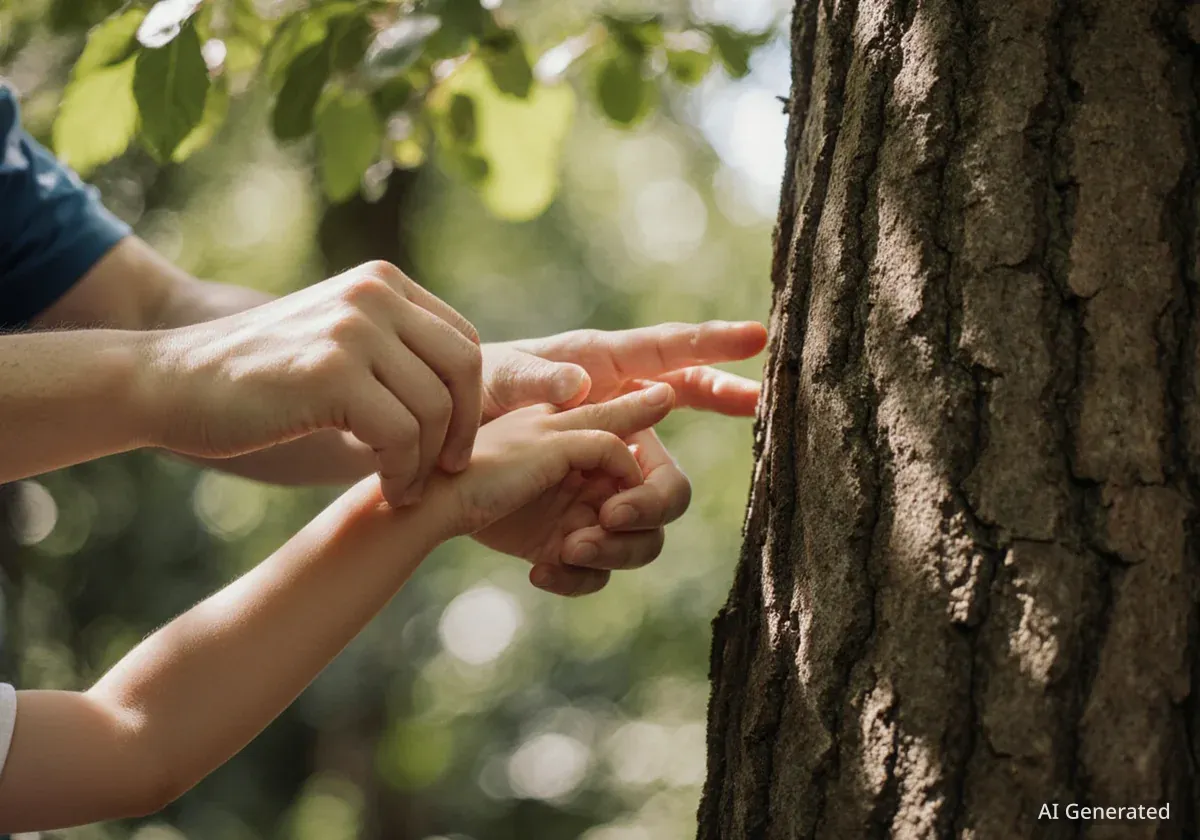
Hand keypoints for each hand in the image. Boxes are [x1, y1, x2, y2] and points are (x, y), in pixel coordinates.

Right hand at [142, 261, 481, 506]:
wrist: (168, 383)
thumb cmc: (253, 381)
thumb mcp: (333, 344)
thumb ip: (391, 353)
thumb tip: (463, 398)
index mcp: (381, 283)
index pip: (461, 340)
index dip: (472, 399)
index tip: (452, 445)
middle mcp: (373, 294)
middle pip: (463, 367)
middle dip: (465, 429)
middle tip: (447, 471)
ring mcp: (353, 328)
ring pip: (435, 408)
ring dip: (427, 462)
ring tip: (404, 489)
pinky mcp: (332, 372)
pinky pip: (402, 435)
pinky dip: (403, 473)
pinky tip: (388, 490)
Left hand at [430, 384, 676, 571]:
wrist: (435, 498)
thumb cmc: (488, 453)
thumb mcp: (551, 433)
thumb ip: (611, 422)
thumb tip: (664, 394)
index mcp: (614, 444)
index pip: (666, 478)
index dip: (652, 500)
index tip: (611, 508)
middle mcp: (610, 479)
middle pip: (658, 522)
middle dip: (630, 537)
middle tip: (588, 537)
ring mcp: (589, 514)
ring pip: (633, 551)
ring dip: (606, 556)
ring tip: (565, 551)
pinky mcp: (565, 546)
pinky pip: (594, 576)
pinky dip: (573, 578)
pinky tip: (540, 570)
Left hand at [477, 321, 766, 592]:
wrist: (436, 468)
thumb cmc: (471, 398)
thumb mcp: (496, 378)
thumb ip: (536, 381)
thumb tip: (582, 385)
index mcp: (608, 379)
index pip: (674, 358)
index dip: (716, 346)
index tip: (758, 335)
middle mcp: (618, 438)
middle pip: (671, 479)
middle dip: (657, 500)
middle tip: (617, 512)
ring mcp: (604, 488)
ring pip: (648, 530)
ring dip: (621, 547)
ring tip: (571, 548)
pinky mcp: (580, 528)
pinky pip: (607, 562)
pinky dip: (582, 575)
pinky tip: (542, 570)